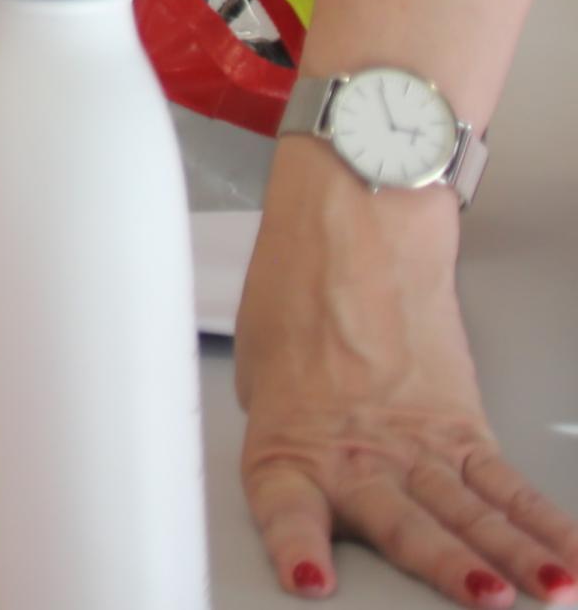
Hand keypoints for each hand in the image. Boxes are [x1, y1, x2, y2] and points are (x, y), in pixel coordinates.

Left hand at [237, 145, 577, 603]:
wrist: (352, 232)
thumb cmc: (295, 298)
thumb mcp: (260, 383)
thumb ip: (288, 446)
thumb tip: (308, 483)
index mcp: (291, 443)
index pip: (288, 509)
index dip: (299, 547)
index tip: (312, 583)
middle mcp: (360, 451)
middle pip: (408, 521)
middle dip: (447, 564)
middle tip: (483, 598)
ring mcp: (419, 443)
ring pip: (473, 511)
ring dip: (515, 555)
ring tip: (548, 590)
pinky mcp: (461, 428)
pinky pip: (507, 485)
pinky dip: (544, 525)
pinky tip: (571, 560)